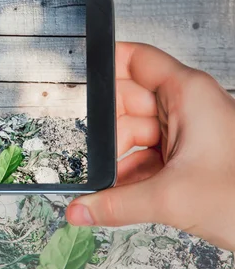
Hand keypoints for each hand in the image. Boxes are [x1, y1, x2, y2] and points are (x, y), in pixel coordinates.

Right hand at [67, 42, 234, 249]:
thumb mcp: (171, 200)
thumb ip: (116, 205)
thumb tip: (80, 209)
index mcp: (188, 94)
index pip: (137, 60)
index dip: (106, 63)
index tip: (81, 73)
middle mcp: (188, 106)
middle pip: (128, 100)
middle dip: (108, 129)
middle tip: (94, 153)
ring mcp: (188, 131)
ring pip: (135, 131)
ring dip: (118, 157)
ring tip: (110, 183)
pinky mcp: (187, 154)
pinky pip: (147, 154)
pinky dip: (131, 172)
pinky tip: (121, 192)